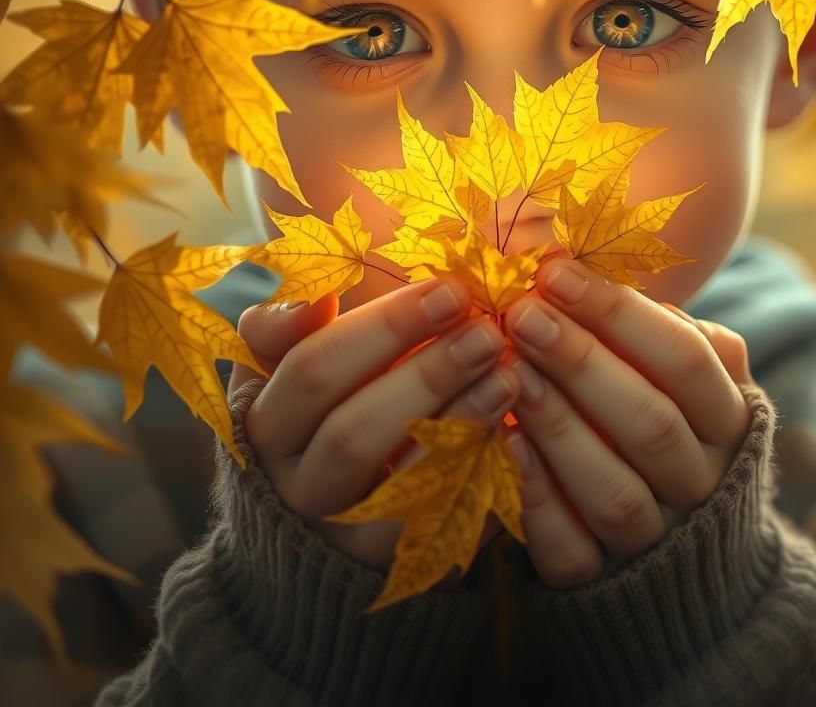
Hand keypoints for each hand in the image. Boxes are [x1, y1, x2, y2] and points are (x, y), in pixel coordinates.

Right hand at [228, 276, 520, 585]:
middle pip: (355, 432)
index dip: (387, 326)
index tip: (451, 288)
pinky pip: (437, 528)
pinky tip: (512, 436)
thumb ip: (282, 330)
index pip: (315, 368)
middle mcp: (294, 485)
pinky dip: (476, 479)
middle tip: (487, 332)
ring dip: (460, 425)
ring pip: (398, 486)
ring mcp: (342, 533)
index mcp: (261, 423)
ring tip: (507, 375)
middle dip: (429, 375)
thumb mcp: (279, 368)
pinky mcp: (391, 567)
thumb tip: (316, 300)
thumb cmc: (310, 413)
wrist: (307, 525)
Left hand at [500, 258, 753, 589]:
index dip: (619, 313)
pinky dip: (538, 500)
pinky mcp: (606, 583)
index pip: (686, 359)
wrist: (683, 544)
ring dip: (558, 427)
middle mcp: (704, 482)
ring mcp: (659, 541)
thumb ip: (649, 327)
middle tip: (522, 314)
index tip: (555, 272)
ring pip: (615, 492)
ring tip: (510, 372)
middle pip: (650, 423)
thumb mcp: (679, 371)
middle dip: (582, 362)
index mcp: (730, 419)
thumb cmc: (668, 421)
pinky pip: (574, 552)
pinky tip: (503, 444)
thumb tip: (576, 259)